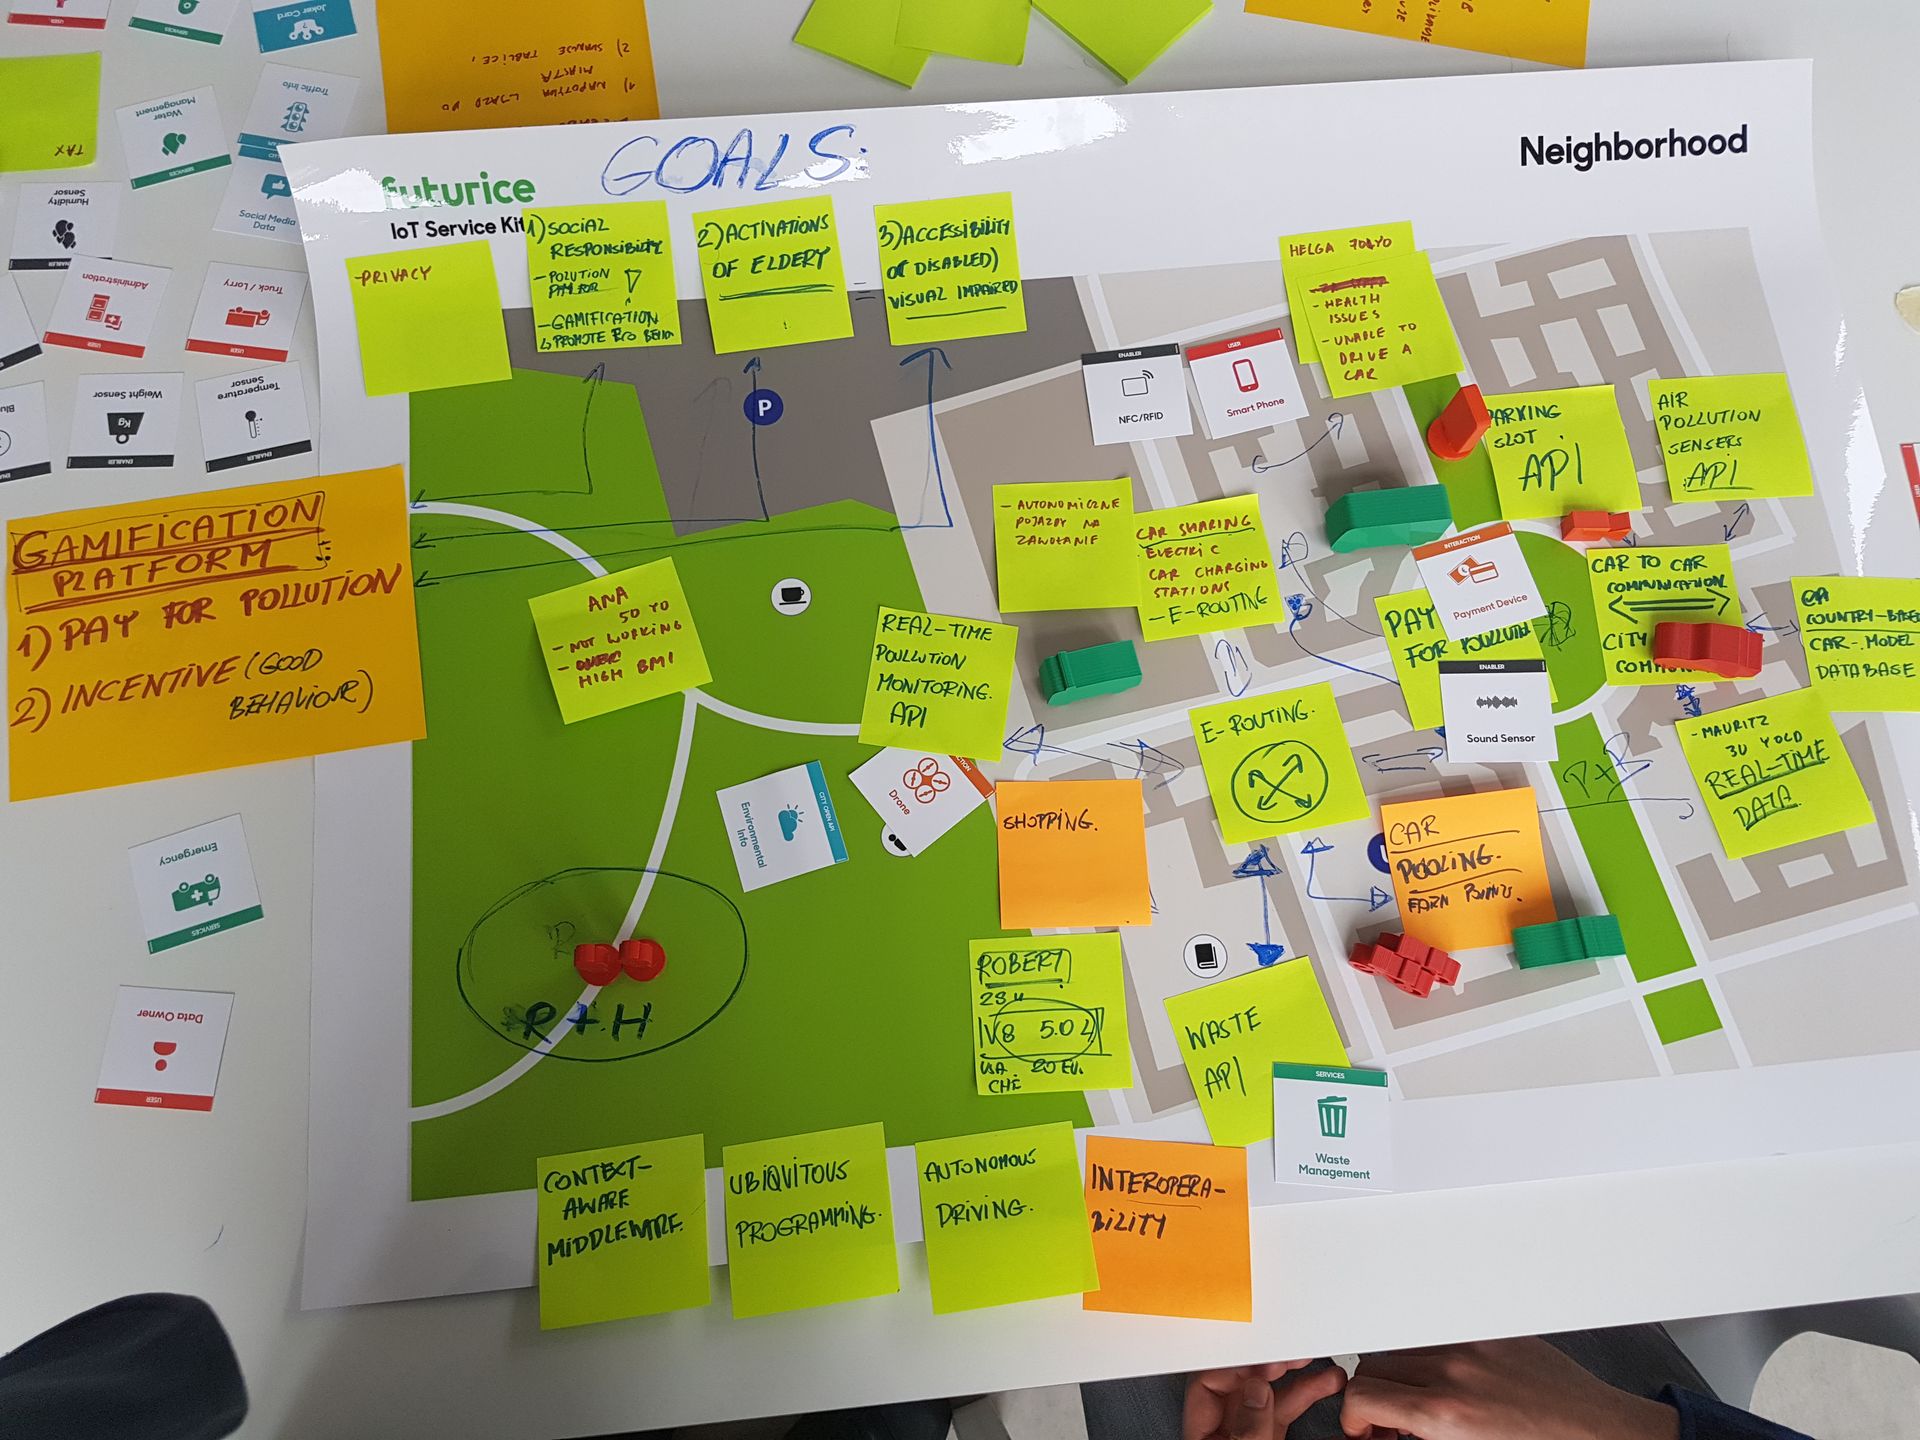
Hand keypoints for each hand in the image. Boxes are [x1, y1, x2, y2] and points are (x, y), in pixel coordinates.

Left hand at [1185, 1361, 1344, 1439]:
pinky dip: (1305, 1405)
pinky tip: (1325, 1395)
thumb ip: (1248, 1431)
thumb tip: (1254, 1391)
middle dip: (1275, 1368)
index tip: (1269, 1362)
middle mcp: (1222, 1438)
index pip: (1211, 1385)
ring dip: (1300, 1385)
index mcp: (1202, 1439)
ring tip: (1327, 1374)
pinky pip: (1285, 1421)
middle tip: (1298, 1356)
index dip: (1240, 1368)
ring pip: (1271, 1404)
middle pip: (1244, 1388)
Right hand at [1338, 1338, 1682, 1439]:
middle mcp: (1455, 1372)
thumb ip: (1417, 1438)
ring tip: (1419, 1400)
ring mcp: (1473, 1346)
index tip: (1365, 1431)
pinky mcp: (1492, 1333)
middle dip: (1373, 1397)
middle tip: (1390, 1424)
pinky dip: (1431, 1355)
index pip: (1362, 1396)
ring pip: (1401, 1345)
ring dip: (1399, 1373)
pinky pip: (1439, 1333)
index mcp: (1445, 1414)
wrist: (1600, 1435)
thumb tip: (1387, 1432)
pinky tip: (1448, 1379)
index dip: (1354, 1419)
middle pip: (1373, 1366)